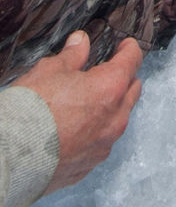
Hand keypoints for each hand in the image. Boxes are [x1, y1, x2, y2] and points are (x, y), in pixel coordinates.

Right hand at [11, 31, 142, 192]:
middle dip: (124, 78)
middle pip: (132, 90)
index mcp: (110, 88)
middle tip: (109, 70)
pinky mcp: (90, 164)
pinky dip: (96, 131)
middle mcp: (115, 118)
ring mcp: (104, 144)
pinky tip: (79, 126)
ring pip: (119, 118)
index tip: (124, 46)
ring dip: (112, 106)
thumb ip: (72, 55)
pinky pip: (102, 142)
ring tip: (91, 99)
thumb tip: (81, 42)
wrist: (10, 157)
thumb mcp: (50, 70)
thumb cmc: (31, 111)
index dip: (129, 49)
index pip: (132, 61)